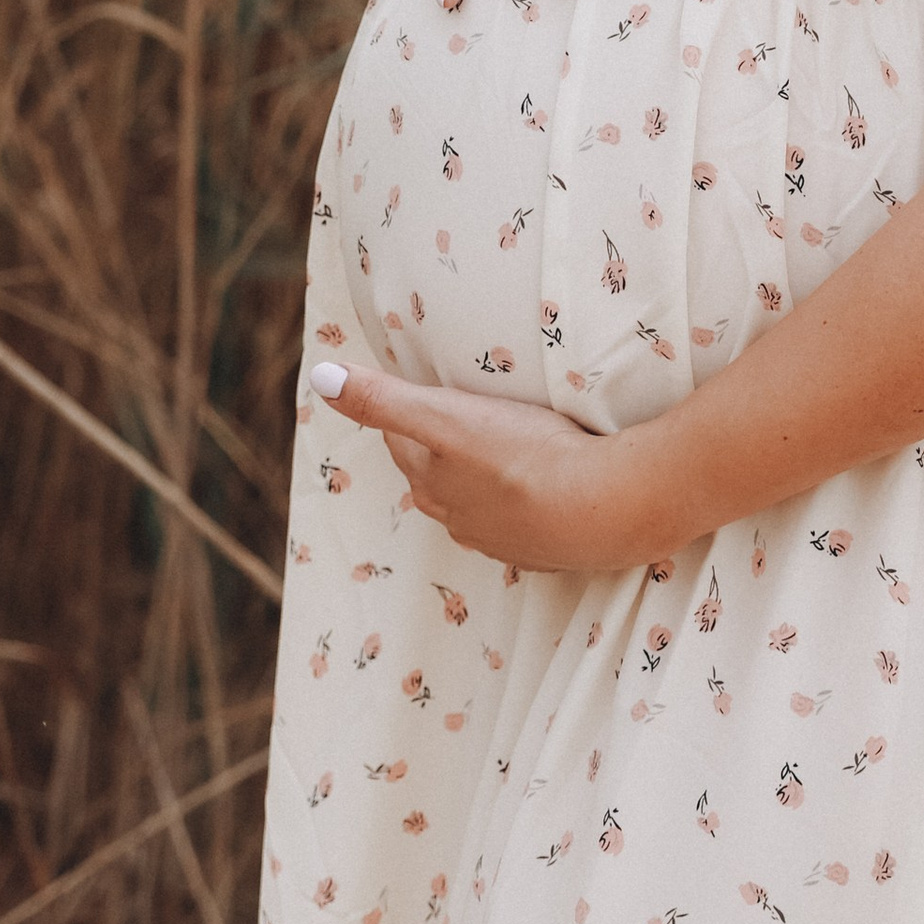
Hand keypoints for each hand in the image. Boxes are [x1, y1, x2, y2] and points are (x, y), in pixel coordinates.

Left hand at [308, 358, 670, 572]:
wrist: (603, 507)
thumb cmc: (522, 455)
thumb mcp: (445, 416)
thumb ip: (384, 398)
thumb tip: (320, 376)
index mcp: (433, 481)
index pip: (403, 443)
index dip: (405, 414)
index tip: (414, 391)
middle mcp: (460, 516)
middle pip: (436, 476)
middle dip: (438, 448)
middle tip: (453, 416)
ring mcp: (504, 538)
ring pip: (476, 503)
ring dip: (480, 479)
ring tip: (495, 449)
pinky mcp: (546, 547)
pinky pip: (521, 523)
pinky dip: (522, 504)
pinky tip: (539, 489)